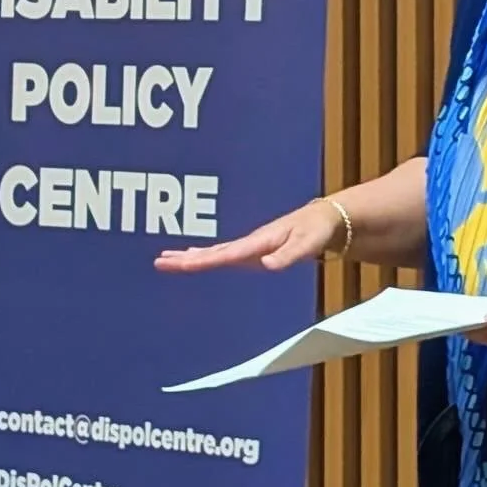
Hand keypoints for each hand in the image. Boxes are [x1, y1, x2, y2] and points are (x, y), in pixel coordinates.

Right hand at [154, 200, 343, 273]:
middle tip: (159, 261)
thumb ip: (288, 255)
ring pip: (214, 252)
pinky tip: (195, 258)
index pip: (225, 254)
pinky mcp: (254, 249)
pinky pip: (223, 253)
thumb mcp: (307, 244)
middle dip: (186, 258)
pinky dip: (206, 255)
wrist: (327, 220)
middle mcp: (250, 243)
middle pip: (212, 252)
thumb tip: (267, 266)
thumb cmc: (317, 231)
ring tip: (167, 259)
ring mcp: (250, 246)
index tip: (179, 262)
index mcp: (259, 242)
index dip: (201, 259)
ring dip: (191, 256)